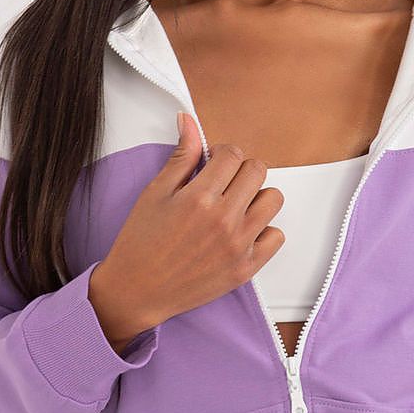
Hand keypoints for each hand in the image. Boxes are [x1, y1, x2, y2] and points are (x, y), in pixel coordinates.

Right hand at [89, 112, 284, 342]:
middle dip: (240, 171)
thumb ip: (181, 156)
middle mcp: (224, 220)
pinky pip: (276, 236)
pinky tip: (242, 231)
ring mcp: (238, 245)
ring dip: (256, 197)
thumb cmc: (140, 243)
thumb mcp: (155, 193)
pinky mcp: (246, 268)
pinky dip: (264, 231)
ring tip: (235, 206)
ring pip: (273, 199)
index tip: (215, 163)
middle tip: (224, 183)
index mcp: (199, 197)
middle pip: (257, 171)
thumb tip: (189, 121)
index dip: (223, 154)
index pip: (233, 154)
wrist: (136, 291)